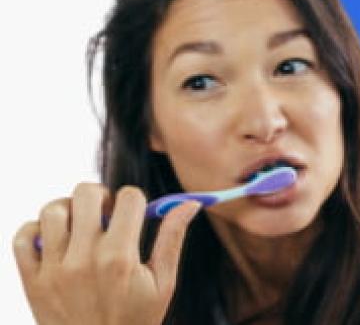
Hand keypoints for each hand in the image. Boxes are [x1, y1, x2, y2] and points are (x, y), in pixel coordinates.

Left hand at [13, 183, 200, 324]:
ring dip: (68, 210)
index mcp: (121, 258)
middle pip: (86, 194)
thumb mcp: (163, 283)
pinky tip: (55, 240)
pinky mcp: (32, 281)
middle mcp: (84, 259)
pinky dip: (35, 230)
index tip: (134, 213)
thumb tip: (190, 203)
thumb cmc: (135, 320)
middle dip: (101, 197)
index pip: (128, 198)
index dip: (135, 200)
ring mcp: (54, 270)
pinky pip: (22, 237)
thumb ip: (173, 238)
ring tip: (80, 226)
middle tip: (105, 214)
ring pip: (53, 211)